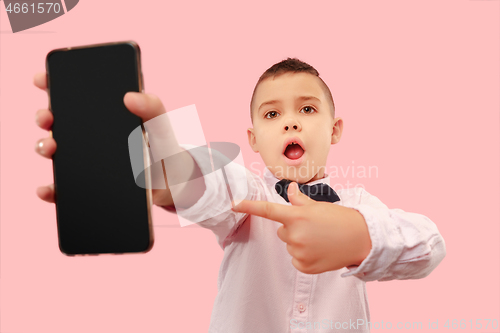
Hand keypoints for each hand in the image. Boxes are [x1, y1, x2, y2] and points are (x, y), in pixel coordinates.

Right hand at [33, 71, 189, 205]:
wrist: (172, 182)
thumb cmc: (163, 147)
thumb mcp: (160, 125)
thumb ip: (152, 108)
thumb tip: (130, 96)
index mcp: (103, 115)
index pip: (73, 96)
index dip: (54, 84)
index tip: (42, 79)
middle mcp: (88, 135)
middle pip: (56, 122)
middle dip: (44, 116)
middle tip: (48, 117)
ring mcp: (84, 160)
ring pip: (53, 151)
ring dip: (44, 147)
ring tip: (51, 148)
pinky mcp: (87, 185)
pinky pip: (62, 188)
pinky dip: (50, 190)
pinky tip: (47, 189)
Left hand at [231, 182, 371, 273]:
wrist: (361, 239)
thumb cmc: (340, 219)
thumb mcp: (318, 205)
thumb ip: (299, 200)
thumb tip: (289, 189)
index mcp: (296, 216)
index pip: (267, 210)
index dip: (248, 206)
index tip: (233, 203)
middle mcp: (294, 235)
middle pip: (281, 231)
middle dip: (293, 228)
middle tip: (313, 227)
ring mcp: (298, 252)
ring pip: (289, 245)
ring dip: (300, 242)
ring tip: (319, 239)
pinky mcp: (303, 266)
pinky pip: (295, 259)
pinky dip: (304, 256)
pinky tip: (319, 251)